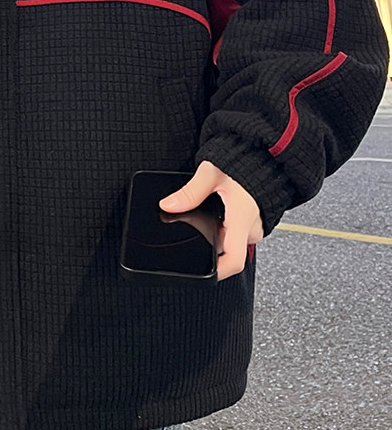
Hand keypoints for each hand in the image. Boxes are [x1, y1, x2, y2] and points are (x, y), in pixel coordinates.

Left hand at [159, 161, 263, 279]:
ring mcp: (254, 225)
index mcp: (242, 219)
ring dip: (218, 233)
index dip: (217, 273)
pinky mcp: (252, 220)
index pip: (234, 260)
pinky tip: (219, 211)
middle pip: (228, 251)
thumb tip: (168, 206)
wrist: (261, 155)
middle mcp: (251, 226)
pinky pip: (237, 232)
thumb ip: (190, 192)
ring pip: (232, 241)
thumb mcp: (211, 173)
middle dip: (211, 243)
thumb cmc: (242, 161)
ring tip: (209, 213)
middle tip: (197, 227)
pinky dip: (225, 226)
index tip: (202, 275)